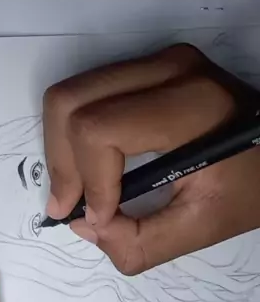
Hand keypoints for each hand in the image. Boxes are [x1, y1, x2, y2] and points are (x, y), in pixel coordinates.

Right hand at [43, 43, 259, 273]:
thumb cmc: (252, 185)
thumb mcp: (204, 228)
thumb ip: (139, 243)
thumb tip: (83, 225)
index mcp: (192, 107)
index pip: (99, 129)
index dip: (86, 178)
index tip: (100, 217)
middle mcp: (170, 69)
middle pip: (70, 102)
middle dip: (61, 161)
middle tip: (70, 205)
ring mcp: (160, 59)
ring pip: (71, 93)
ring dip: (63, 147)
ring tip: (79, 188)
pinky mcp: (152, 63)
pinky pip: (88, 90)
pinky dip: (75, 132)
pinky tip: (92, 166)